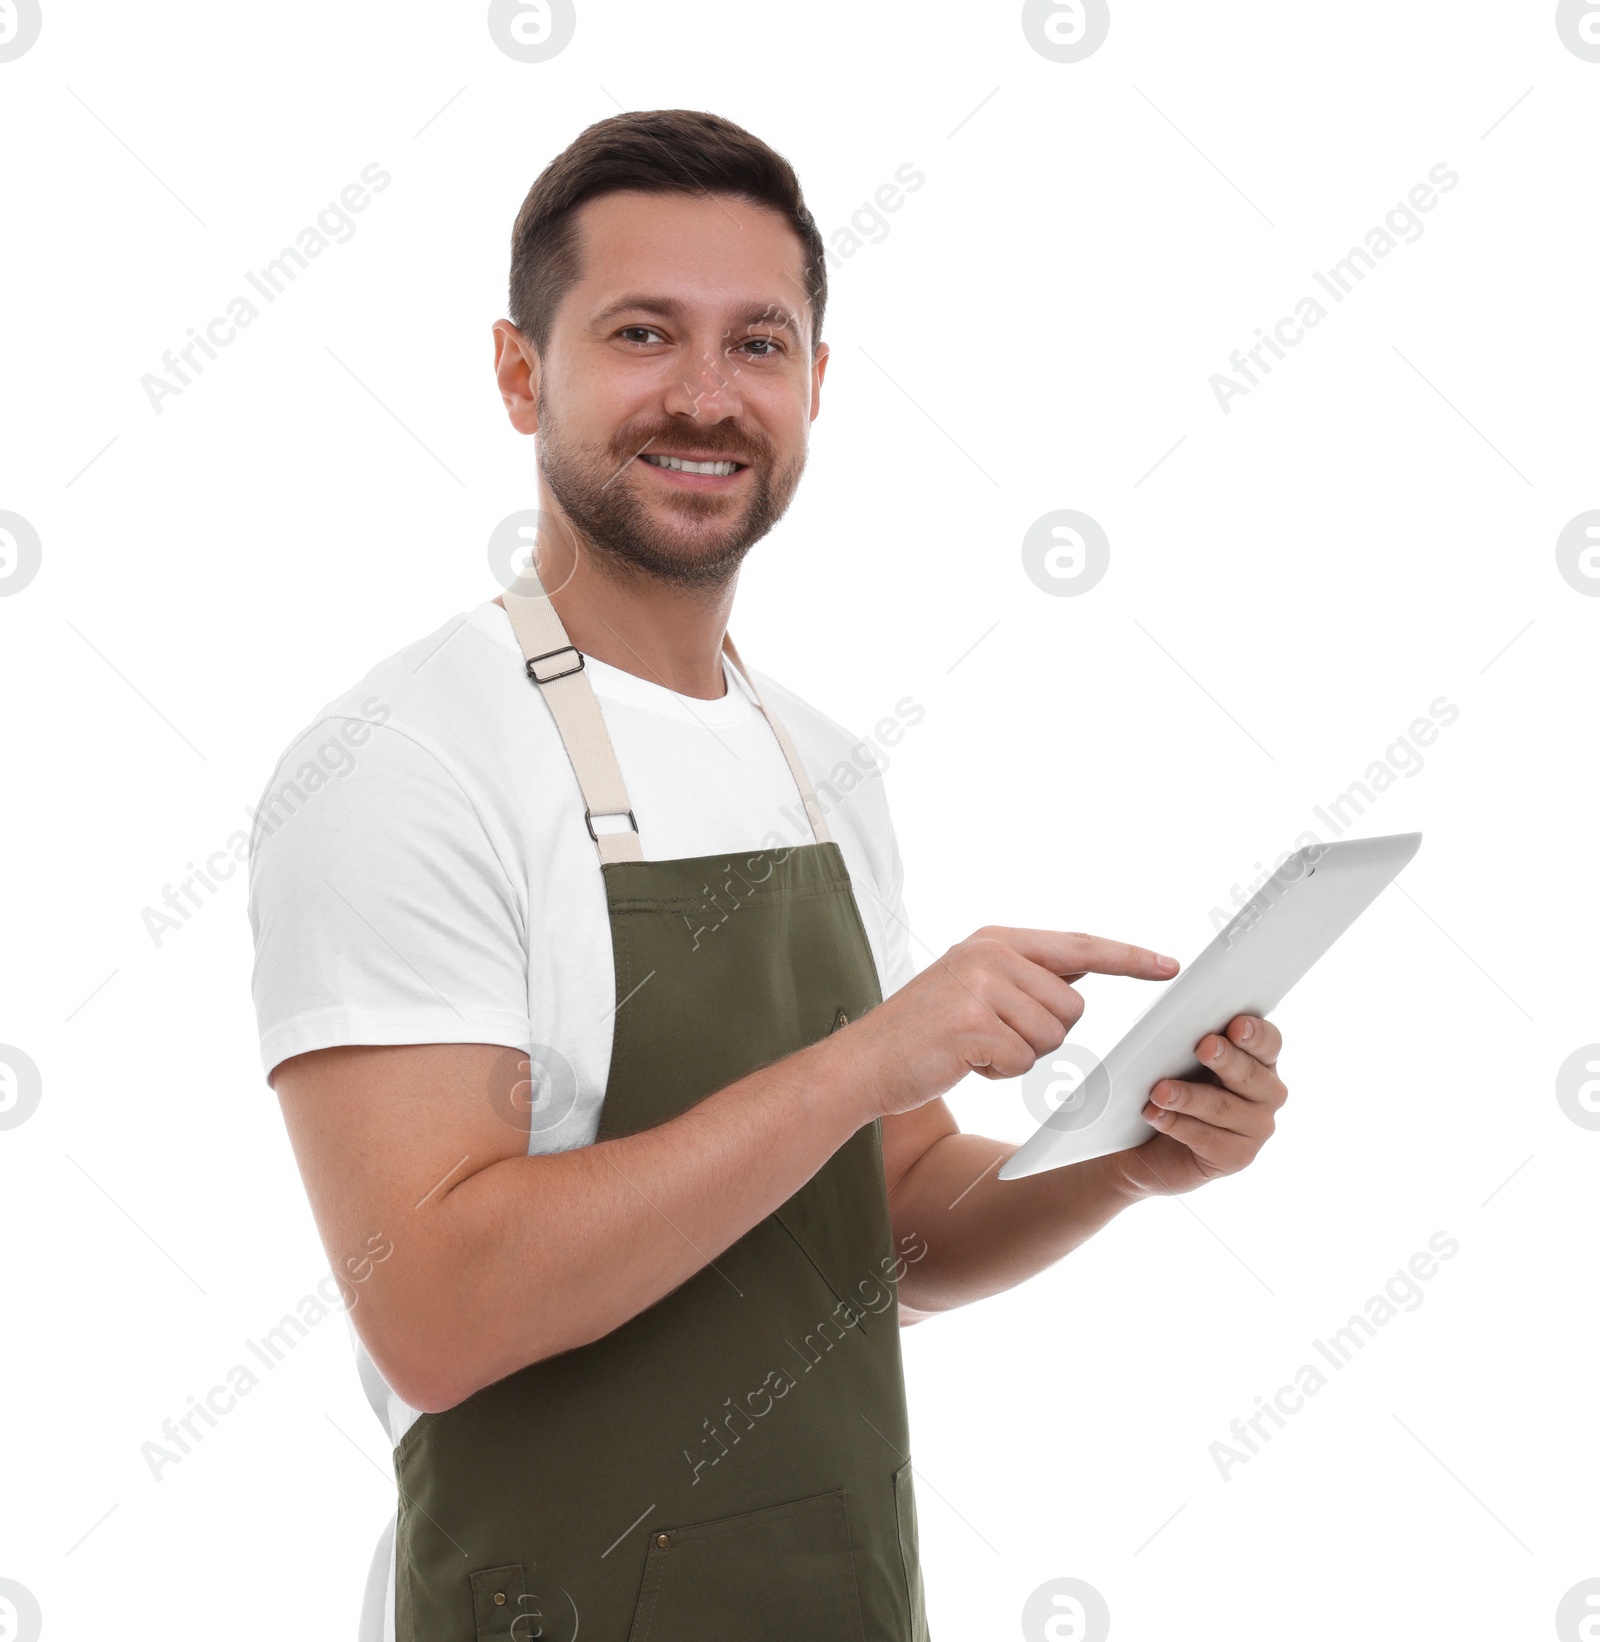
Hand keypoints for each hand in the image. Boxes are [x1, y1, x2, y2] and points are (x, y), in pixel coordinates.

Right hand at [837, 926, 1177, 1121]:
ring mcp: (981, 986)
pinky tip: (964, 1062)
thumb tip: (1083, 975)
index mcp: (996, 940)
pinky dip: (998, 1072)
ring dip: (1019, 1055)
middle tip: (991, 1036)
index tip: (1169, 965)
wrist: (863, 1062)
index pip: (1079, 945)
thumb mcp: (974, 986)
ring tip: (973, 1047)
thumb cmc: (924, 1033)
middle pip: (1071, 1006)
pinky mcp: (973, 1023)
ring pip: (1052, 1036)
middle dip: (1043, 1034)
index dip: (1128, 957)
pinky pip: (1023, 1060)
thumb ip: (1025, 976)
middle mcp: (991, 954)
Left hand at [1102, 1014, 1286, 1198]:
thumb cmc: (1174, 1090)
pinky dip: (1175, 1124)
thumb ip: (1188, 1044)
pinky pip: (1206, 1137)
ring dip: (1189, 1096)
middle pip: (1250, 1073)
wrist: (1152, 1146)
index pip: (1268, 1042)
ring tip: (1160, 1091)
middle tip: (1203, 1047)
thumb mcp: (1180, 1061)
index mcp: (1258, 1060)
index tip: (1237, 1026)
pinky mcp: (1237, 1157)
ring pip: (1222, 1107)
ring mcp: (1256, 1128)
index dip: (1255, 1033)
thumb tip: (1174, 1027)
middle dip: (1225, 1058)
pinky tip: (1154, 1115)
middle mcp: (1266, 1094)